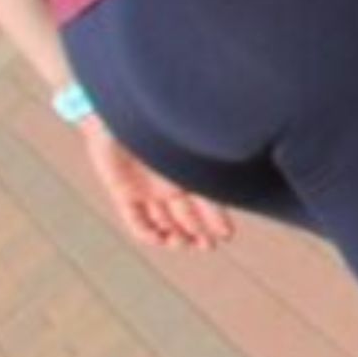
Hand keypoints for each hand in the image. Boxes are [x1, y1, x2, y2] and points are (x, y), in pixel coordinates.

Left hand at [80, 120, 232, 251]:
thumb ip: (203, 156)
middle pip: (188, 214)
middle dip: (200, 232)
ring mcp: (147, 188)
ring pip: (165, 220)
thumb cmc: (156, 118)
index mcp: (187, 169)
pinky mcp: (124, 191)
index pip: (207, 200)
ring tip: (183, 244)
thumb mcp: (185, 141)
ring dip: (176, 236)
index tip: (226, 235)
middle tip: (208, 246)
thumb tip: (241, 159)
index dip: (216, 219)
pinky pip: (135, 219)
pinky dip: (146, 232)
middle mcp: (169, 181)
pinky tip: (158, 239)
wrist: (115, 110)